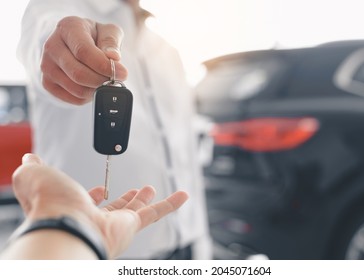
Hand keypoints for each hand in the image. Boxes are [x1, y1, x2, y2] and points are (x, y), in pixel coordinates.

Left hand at [11, 154, 188, 258]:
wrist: (65, 225)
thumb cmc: (49, 203)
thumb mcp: (36, 176)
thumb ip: (34, 168)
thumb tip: (29, 159)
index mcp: (73, 210)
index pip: (88, 203)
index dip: (95, 195)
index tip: (100, 189)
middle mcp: (93, 221)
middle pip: (115, 209)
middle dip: (125, 199)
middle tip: (135, 191)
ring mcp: (113, 226)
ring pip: (136, 212)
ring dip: (145, 200)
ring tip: (151, 188)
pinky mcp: (131, 226)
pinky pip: (156, 213)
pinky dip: (171, 204)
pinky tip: (182, 196)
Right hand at [40, 16, 127, 104]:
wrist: (77, 42)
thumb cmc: (95, 36)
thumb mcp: (109, 31)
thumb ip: (111, 42)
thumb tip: (113, 57)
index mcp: (68, 28)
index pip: (84, 52)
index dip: (104, 66)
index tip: (122, 73)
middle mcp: (52, 46)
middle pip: (78, 74)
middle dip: (102, 81)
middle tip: (115, 81)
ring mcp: (47, 66)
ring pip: (76, 89)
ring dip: (96, 90)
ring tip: (105, 82)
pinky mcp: (48, 82)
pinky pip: (73, 98)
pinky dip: (88, 97)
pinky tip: (93, 86)